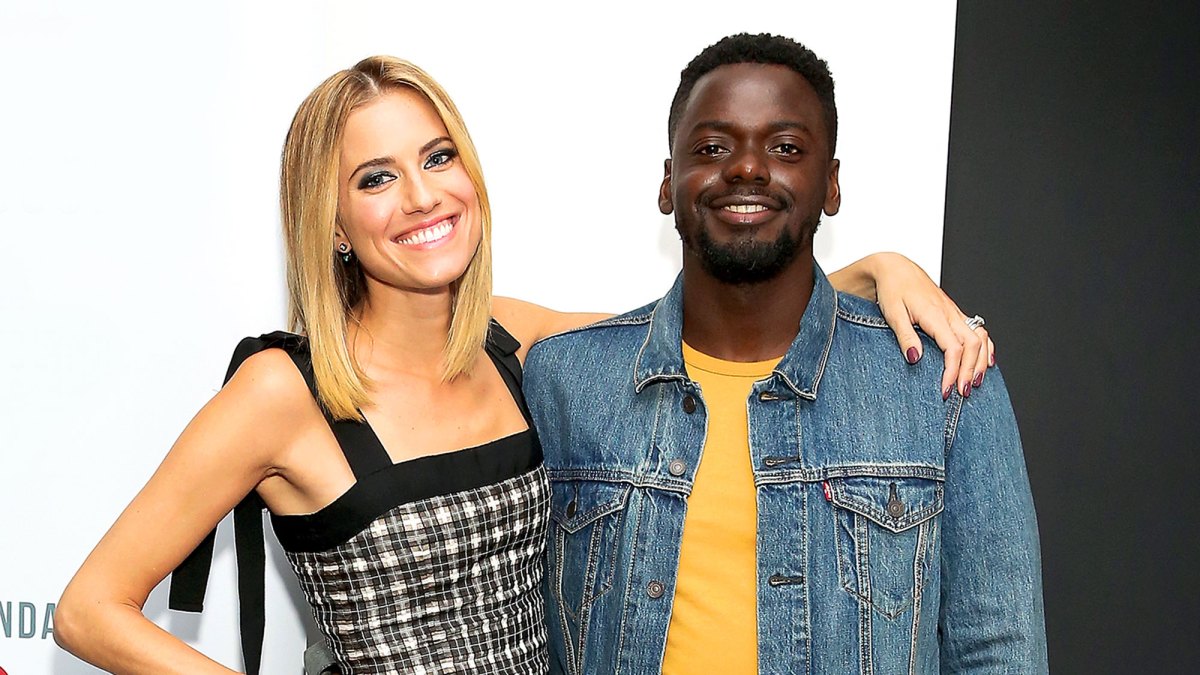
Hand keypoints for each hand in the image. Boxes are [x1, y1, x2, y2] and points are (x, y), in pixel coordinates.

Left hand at [859, 253, 994, 398]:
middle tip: (961, 394)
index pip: (953, 348)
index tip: (945, 390)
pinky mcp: (955, 313)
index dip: (952, 371)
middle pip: (972, 346)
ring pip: (980, 338)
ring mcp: (955, 313)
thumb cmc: (892, 289)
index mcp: (935, 314)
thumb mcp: (892, 314)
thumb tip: (915, 358)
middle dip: (970, 372)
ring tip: (974, 383)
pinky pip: (978, 331)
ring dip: (980, 362)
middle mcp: (950, 313)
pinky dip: (986, 347)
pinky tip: (986, 362)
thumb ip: (905, 336)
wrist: (896, 268)